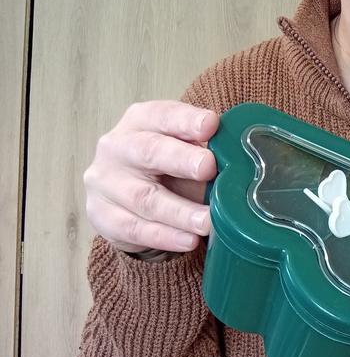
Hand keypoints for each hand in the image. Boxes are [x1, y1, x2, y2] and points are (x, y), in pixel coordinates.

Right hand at [83, 100, 218, 253]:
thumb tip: (240, 165)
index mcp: (140, 121)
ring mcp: (105, 182)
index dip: (186, 120)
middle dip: (181, 159)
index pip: (162, 115)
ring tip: (208, 221)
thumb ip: (205, 152)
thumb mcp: (183, 152)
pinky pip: (135, 228)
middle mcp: (117, 147)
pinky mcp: (102, 215)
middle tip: (209, 168)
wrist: (123, 200)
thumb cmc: (164, 169)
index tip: (211, 125)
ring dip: (180, 211)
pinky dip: (165, 236)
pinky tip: (188, 241)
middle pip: (148, 152)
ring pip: (144, 197)